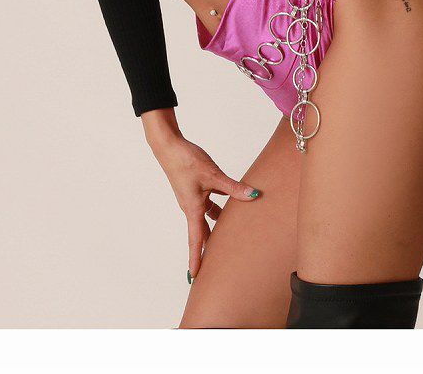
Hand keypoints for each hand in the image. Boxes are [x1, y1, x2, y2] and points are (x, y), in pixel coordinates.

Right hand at [149, 132, 261, 282]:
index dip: (196, 258)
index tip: (195, 277)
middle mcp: (191, 207)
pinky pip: (208, 204)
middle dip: (207, 249)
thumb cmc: (186, 160)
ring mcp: (192, 198)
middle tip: (215, 266)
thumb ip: (233, 187)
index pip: (195, 239)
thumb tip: (253, 195)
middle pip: (201, 233)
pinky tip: (230, 203)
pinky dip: (218, 208)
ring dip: (216, 227)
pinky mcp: (195, 189)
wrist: (169, 146)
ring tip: (230, 237)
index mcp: (193, 208)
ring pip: (206, 218)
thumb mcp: (213, 174)